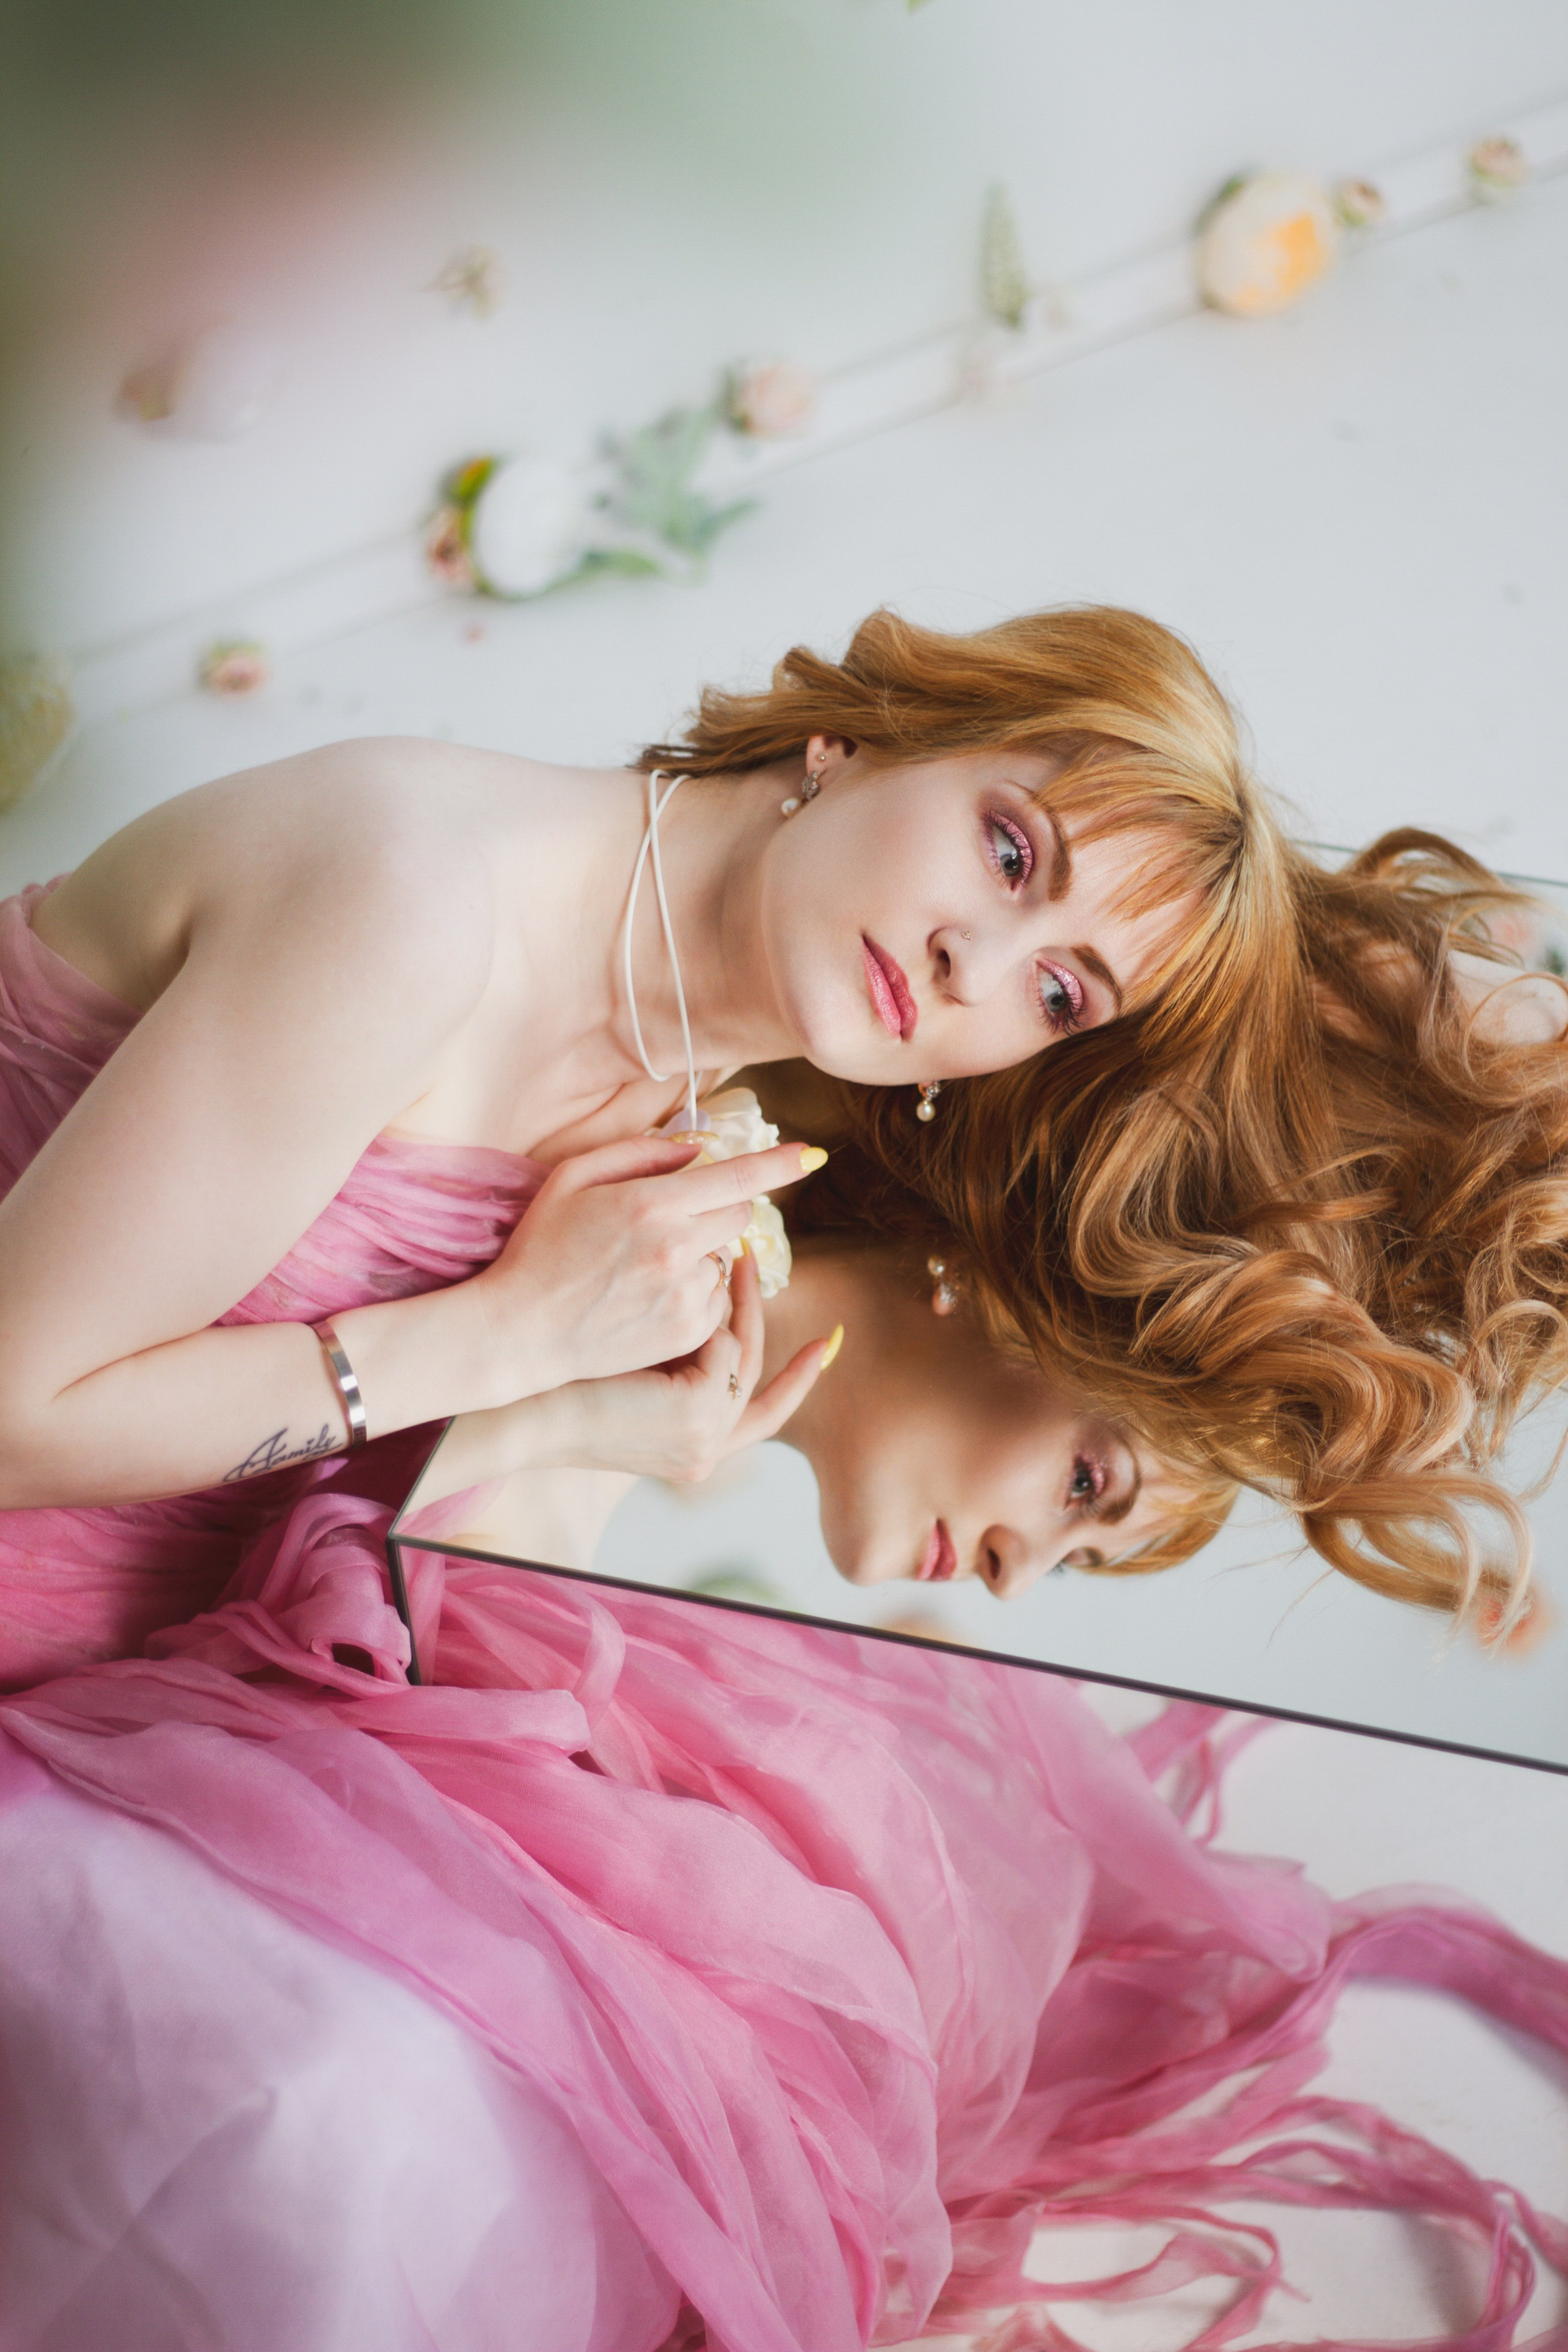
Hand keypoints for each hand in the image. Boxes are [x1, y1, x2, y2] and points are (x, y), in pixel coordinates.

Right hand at [475, 1132, 823, 1394]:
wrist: (520, 1331)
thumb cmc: (540, 1248)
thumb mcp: (571, 1179)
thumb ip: (638, 1154)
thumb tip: (696, 1152)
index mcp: (650, 1203)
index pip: (736, 1175)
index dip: (779, 1162)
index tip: (811, 1153)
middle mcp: (676, 1248)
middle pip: (739, 1216)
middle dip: (719, 1210)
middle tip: (675, 1219)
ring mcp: (685, 1295)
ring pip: (727, 1260)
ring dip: (702, 1256)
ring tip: (646, 1269)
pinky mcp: (686, 1332)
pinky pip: (717, 1301)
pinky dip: (696, 1295)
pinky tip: (649, 1299)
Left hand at [545, 1250, 834, 1482]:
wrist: (521, 1402)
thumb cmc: (564, 1380)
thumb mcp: (635, 1367)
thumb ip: (677, 1351)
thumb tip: (711, 1301)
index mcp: (695, 1444)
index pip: (766, 1415)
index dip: (801, 1380)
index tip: (828, 1342)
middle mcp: (708, 1449)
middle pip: (761, 1376)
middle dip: (759, 1314)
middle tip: (757, 1257)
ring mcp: (706, 1435)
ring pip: (743, 1353)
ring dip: (734, 1300)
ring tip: (724, 1253)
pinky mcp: (696, 1409)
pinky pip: (724, 1344)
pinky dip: (705, 1312)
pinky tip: (682, 1284)